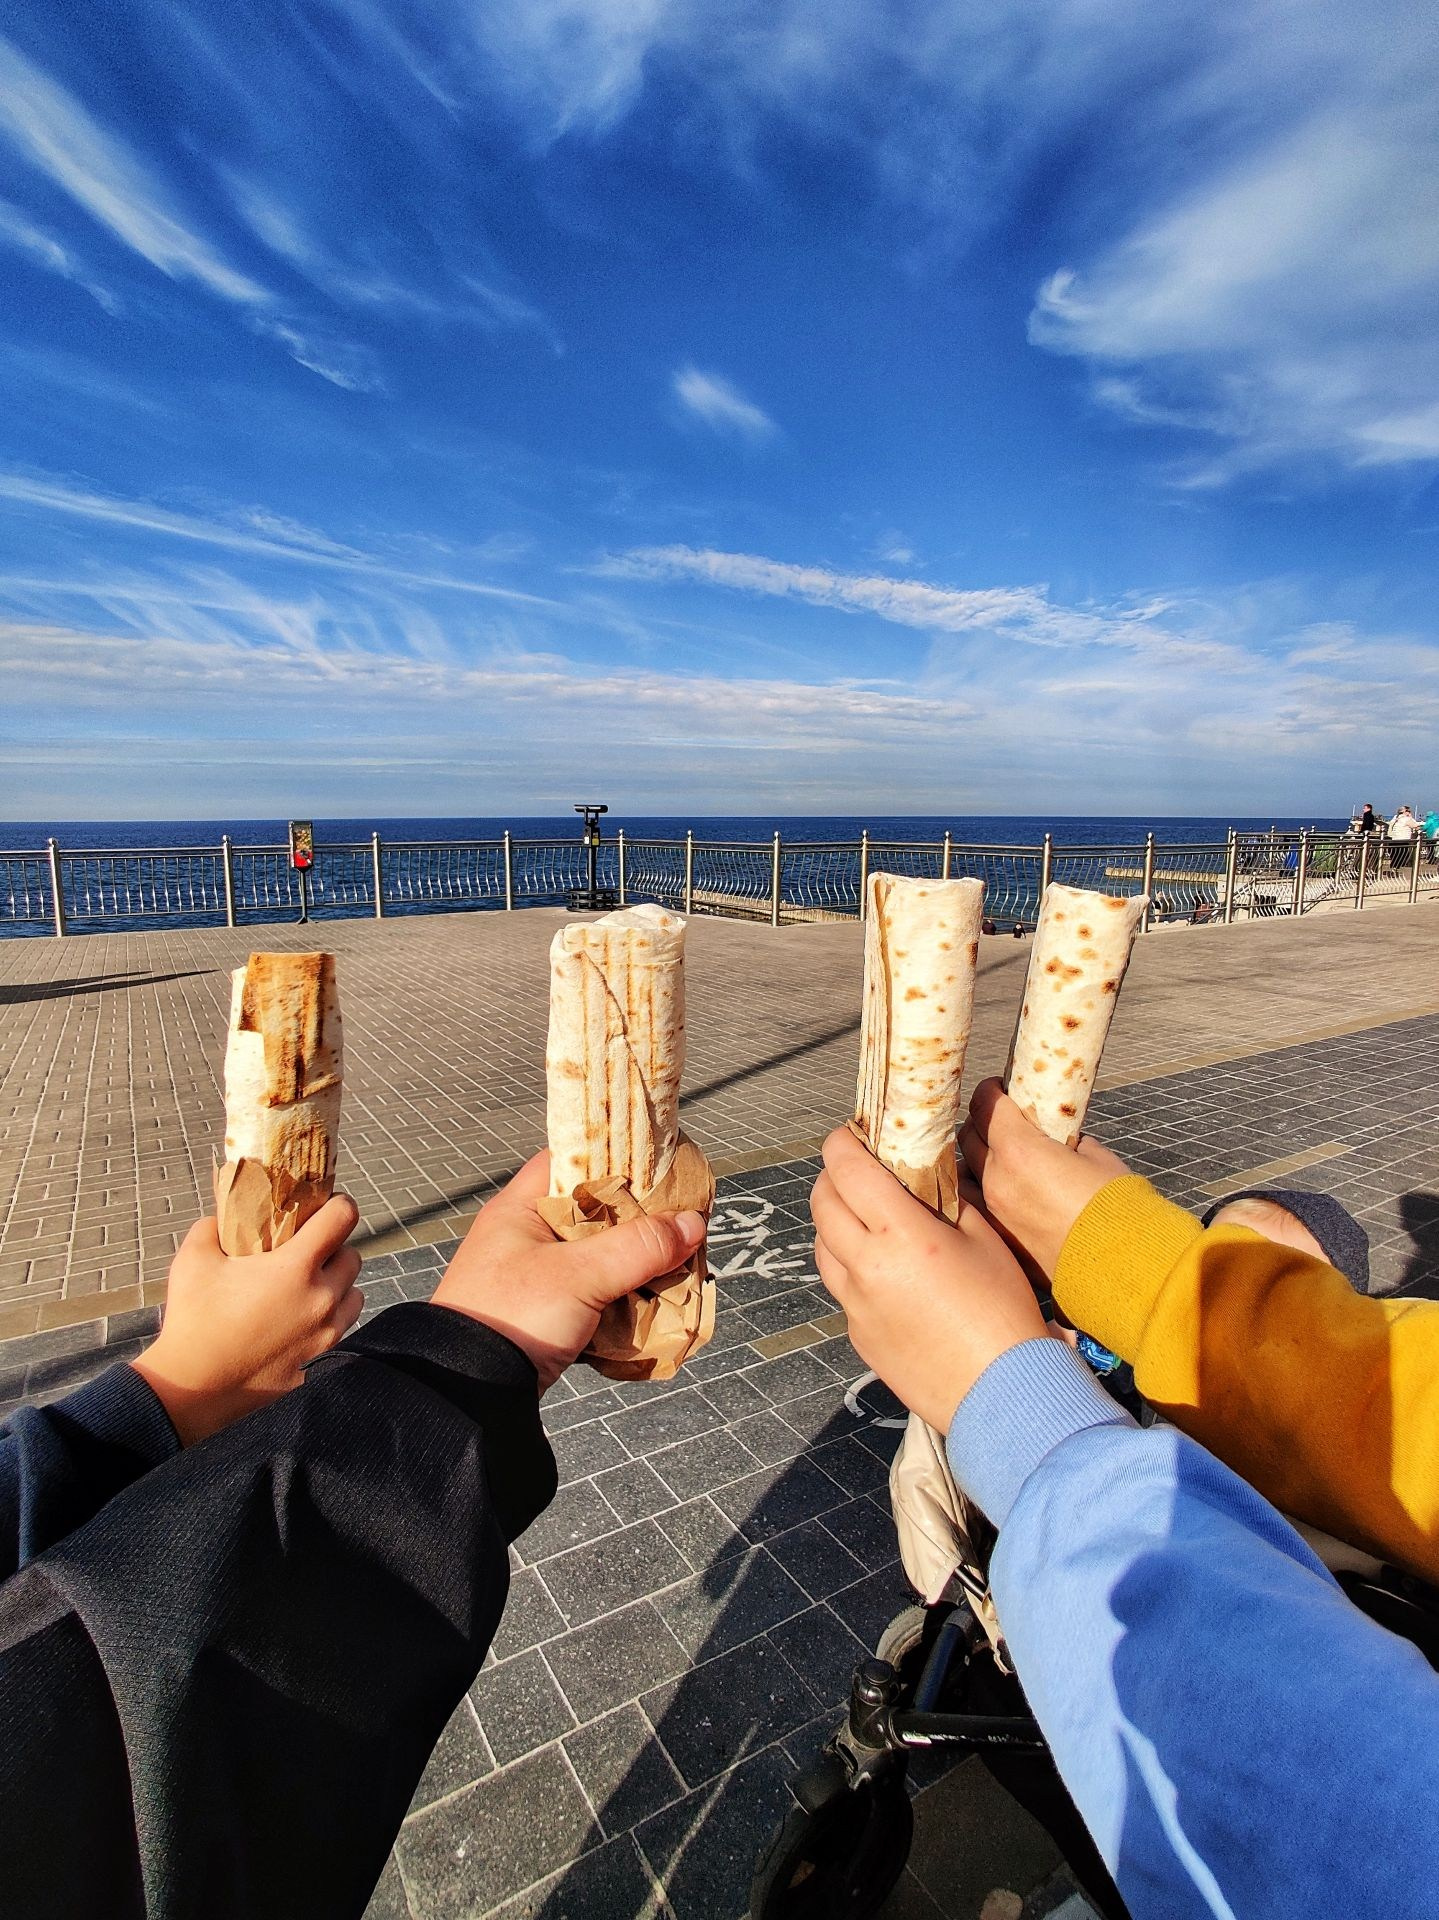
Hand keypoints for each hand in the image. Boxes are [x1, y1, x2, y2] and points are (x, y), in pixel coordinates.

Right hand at [131, 1195, 362, 1444]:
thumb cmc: (192, 1321)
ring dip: (338, 1286)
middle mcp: (322, 1298)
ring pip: (354, 1295)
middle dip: (334, 1248)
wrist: (193, 1390)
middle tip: (306, 1252)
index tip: (323, 1207)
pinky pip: (341, 1331)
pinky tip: (300, 1322)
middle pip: (353, 1257)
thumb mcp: (193, 1260)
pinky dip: (329, 1320)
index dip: (337, 1204)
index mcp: (296, 1267)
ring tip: (307, 1290)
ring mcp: (327, 1333)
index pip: (344, 1216)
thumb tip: (224, 1216)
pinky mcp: (322, 1361)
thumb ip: (212, 1227)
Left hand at [430, 1151, 705, 1391]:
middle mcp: (525, 1236)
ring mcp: (533, 1276)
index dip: (613, 1157)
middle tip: (677, 1223)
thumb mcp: (580, 1275)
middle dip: (637, 1221)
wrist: (467, 1392)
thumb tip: (692, 1223)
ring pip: (597, 1255)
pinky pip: (592, 1292)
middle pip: (594, 1211)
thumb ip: (638, 1247)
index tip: (657, 1166)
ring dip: (632, 1262)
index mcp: (520, 1209)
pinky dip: (620, 1295)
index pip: (571, 1159)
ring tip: (672, 1264)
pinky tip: (649, 1300)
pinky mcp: (543, 1311)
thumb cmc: (512, 1317)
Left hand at [810, 1127, 1047, 1431]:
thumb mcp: (984, 1239)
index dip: (841, 1142)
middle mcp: (866, 1266)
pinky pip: (840, 1287)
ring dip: (834, 1221)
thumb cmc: (1004, 1311)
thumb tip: (924, 1173)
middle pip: (821, 1202)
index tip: (849, 1132)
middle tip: (856, 1169)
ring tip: (866, 1217)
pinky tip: (883, 1270)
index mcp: (900, 1234)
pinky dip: (850, 1266)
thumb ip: (946, 1199)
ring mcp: (855, 1304)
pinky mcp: (857, 1335)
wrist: (1001, 1394)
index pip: (847, 1169)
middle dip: (832, 1177)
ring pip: (822, 1245)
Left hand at [959, 1079, 1129, 1280]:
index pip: (987, 1104)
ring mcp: (993, 1211)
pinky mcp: (999, 1238)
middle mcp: (997, 1178)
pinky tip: (997, 1191)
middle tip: (999, 1121)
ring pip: (964, 1172)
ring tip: (994, 1158)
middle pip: (968, 1135)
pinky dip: (979, 1192)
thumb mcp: (1096, 1157)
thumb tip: (1059, 1139)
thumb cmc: (1118, 1205)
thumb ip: (1068, 1142)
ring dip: (974, 1160)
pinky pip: (973, 1206)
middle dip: (981, 1122)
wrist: (1123, 1265)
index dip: (991, 1090)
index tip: (1000, 1088)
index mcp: (1020, 1150)